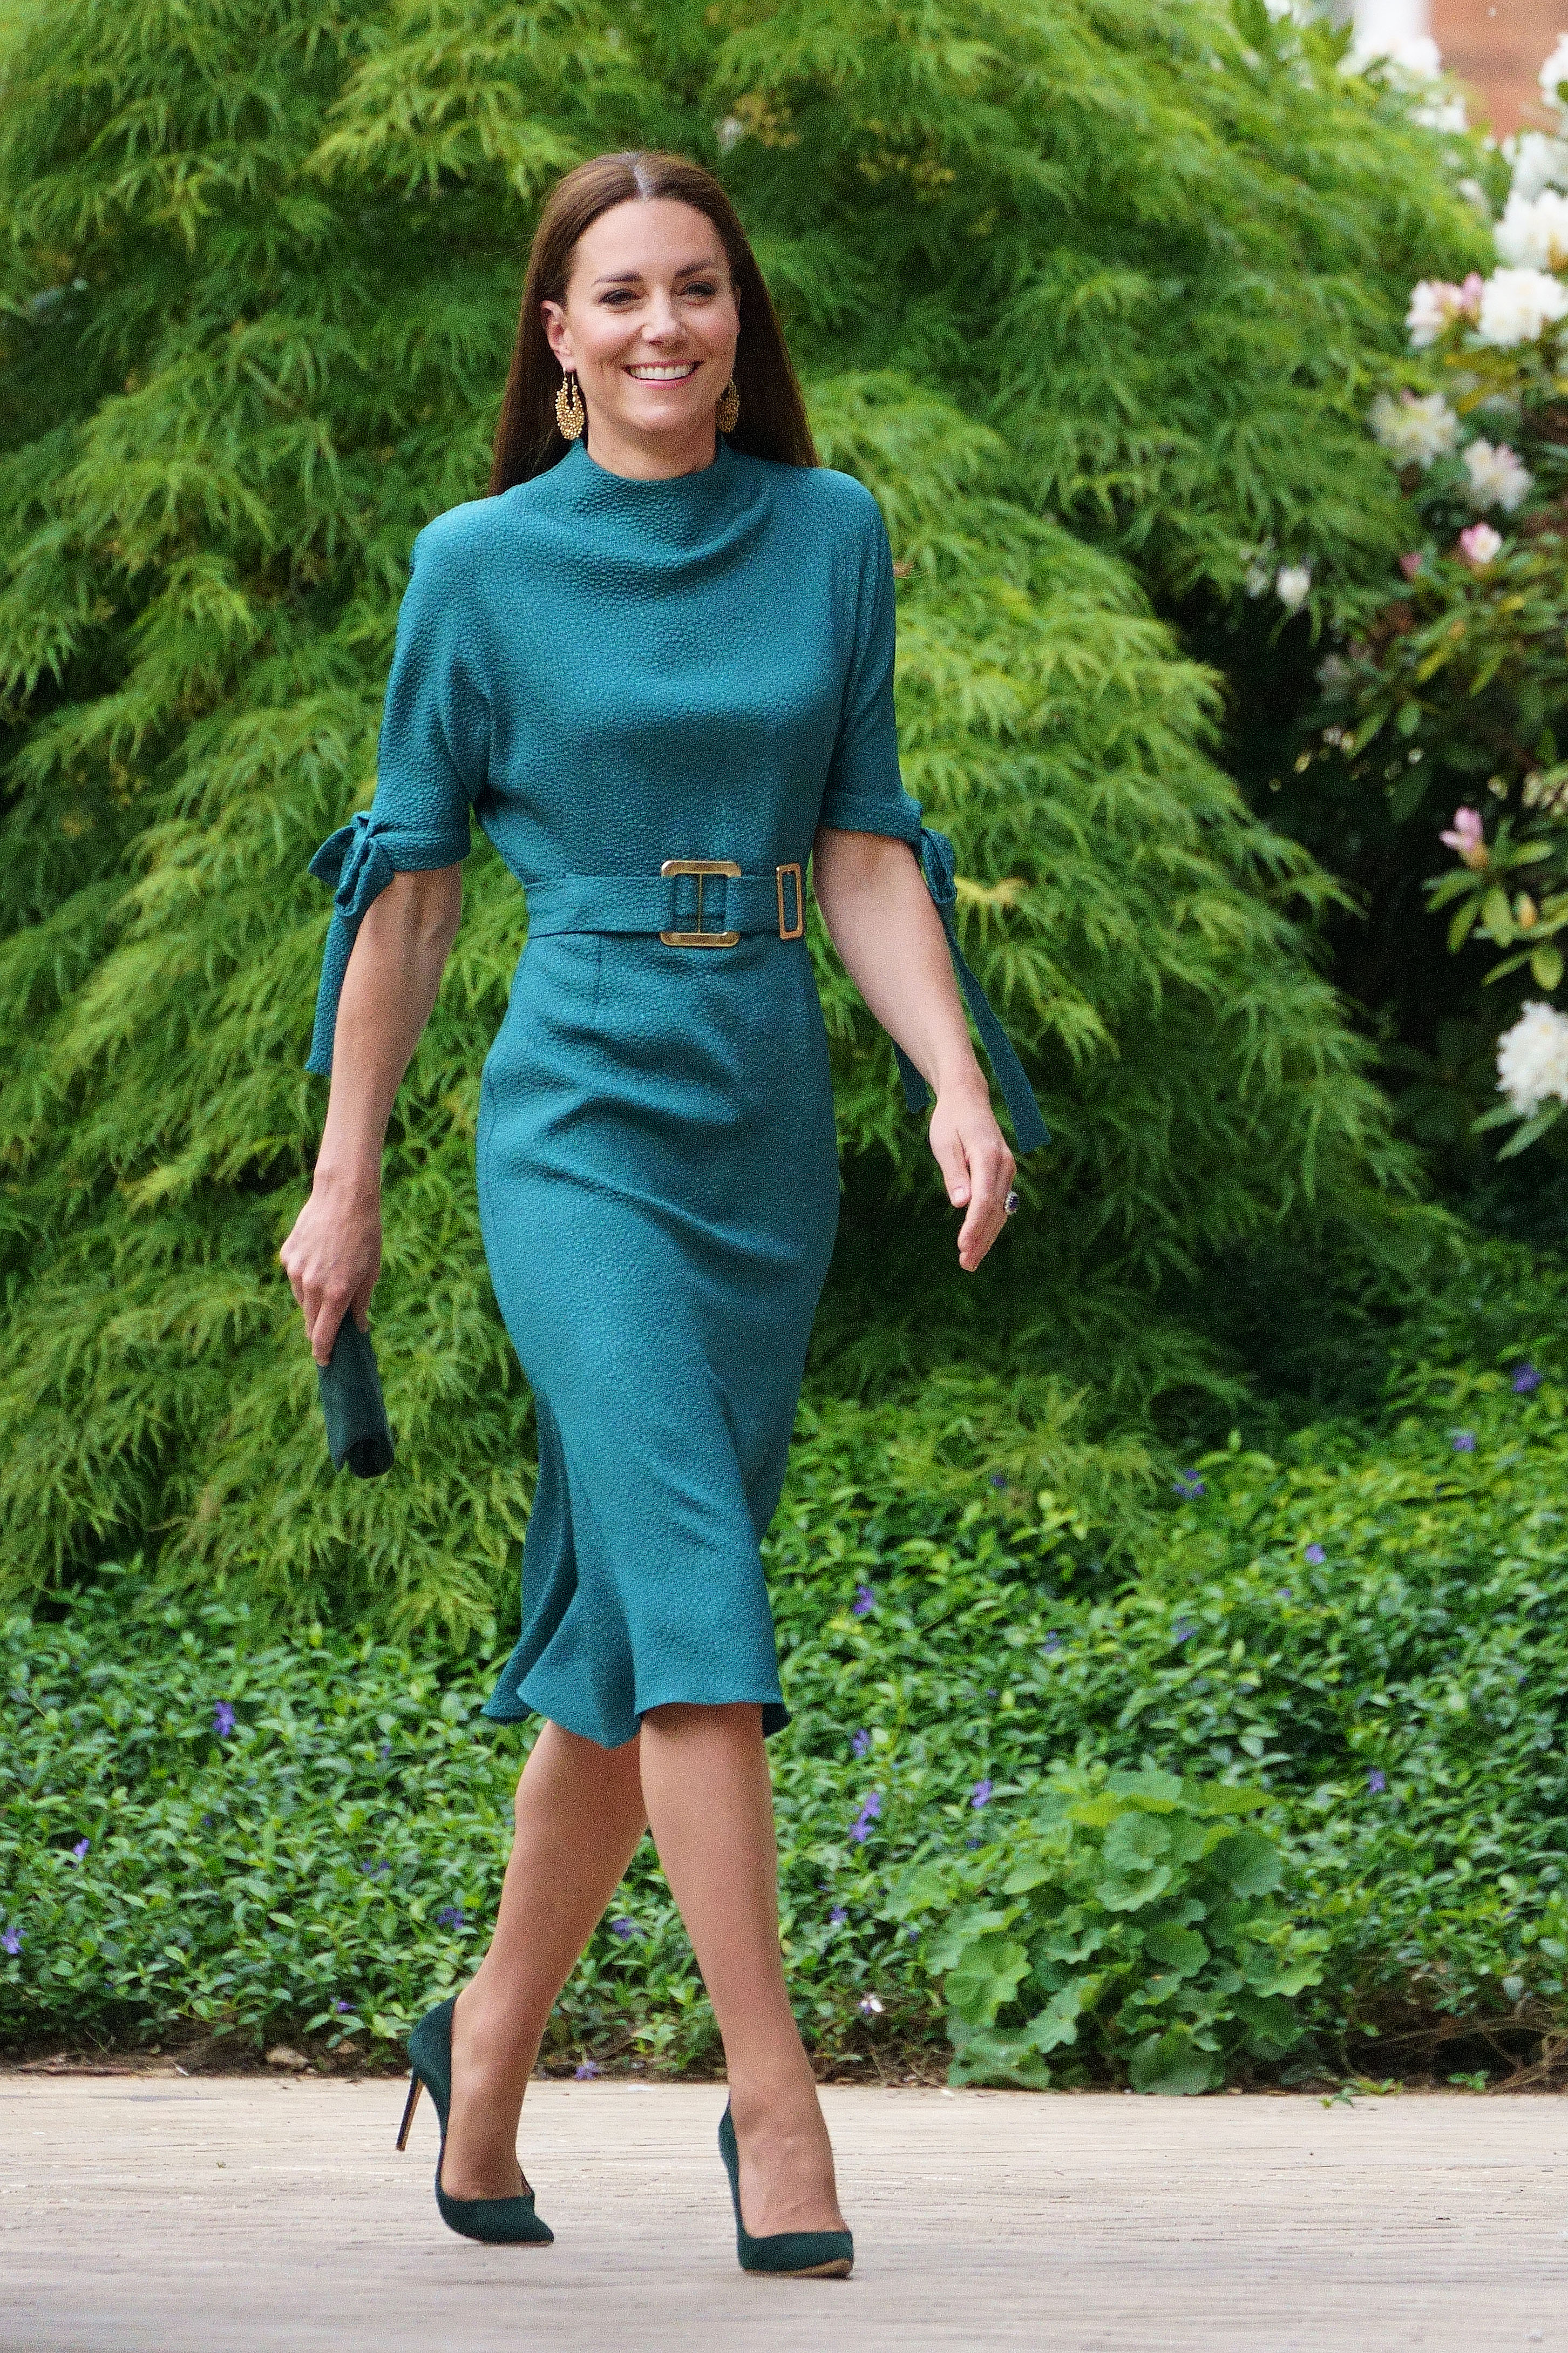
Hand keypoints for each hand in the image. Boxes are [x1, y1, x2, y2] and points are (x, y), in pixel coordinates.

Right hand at [279, 1175, 381, 1364]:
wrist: (343, 1196)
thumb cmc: (365, 1234)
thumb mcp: (372, 1271)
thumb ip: (361, 1303)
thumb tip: (358, 1328)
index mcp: (337, 1292)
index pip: (323, 1335)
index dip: (323, 1353)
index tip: (325, 1363)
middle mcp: (312, 1285)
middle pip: (310, 1321)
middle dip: (319, 1328)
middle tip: (331, 1328)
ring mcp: (296, 1270)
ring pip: (301, 1299)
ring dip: (313, 1300)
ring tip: (332, 1277)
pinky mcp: (287, 1256)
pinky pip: (295, 1277)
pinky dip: (305, 1277)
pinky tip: (320, 1259)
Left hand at [928, 1080, 1015, 1271]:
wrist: (968, 1099)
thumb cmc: (950, 1120)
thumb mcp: (943, 1143)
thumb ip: (953, 1173)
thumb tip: (961, 1204)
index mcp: (988, 1157)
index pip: (983, 1200)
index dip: (973, 1226)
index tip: (962, 1247)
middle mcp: (1004, 1165)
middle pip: (994, 1210)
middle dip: (981, 1239)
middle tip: (966, 1264)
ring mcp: (1007, 1170)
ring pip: (1000, 1211)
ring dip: (986, 1236)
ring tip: (970, 1261)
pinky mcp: (1004, 1173)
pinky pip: (1000, 1204)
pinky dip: (990, 1224)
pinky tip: (979, 1241)